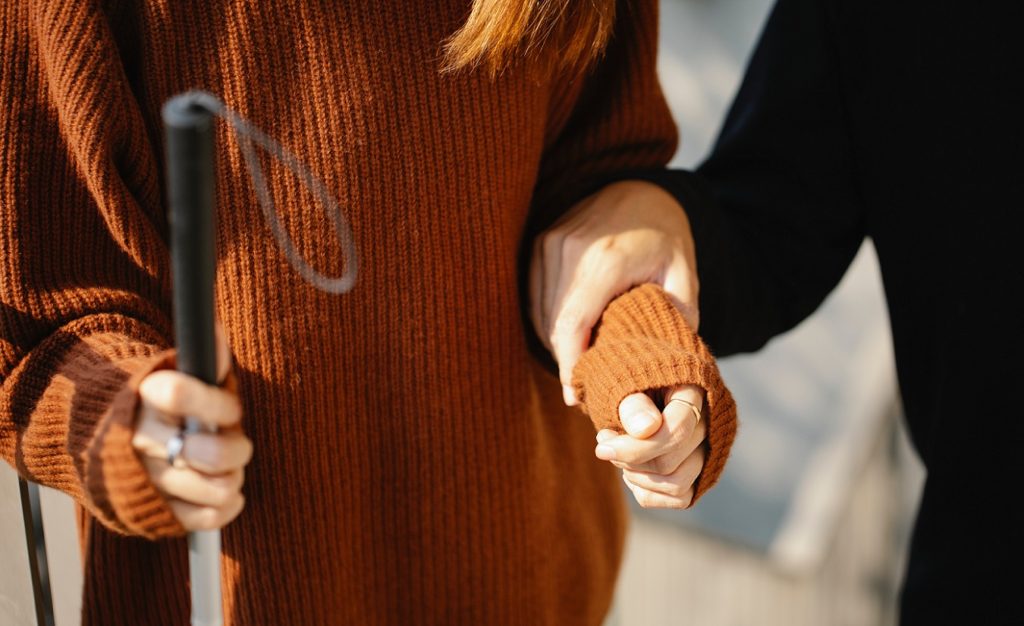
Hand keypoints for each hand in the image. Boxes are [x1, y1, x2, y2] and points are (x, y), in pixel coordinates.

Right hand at [131, 322, 250, 529]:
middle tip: (238, 444)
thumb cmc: (166, 404)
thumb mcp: (182, 372)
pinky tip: (227, 494)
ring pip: (214, 487)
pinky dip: (226, 507)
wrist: (115, 439)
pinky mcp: (155, 512)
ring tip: (229, 469)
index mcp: (147, 396)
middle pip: (210, 453)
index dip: (213, 403)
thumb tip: (216, 332)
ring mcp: (148, 478)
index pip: (178, 392)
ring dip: (233, 478)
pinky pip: (204, 517)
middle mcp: (142, 440)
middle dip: (236, 449)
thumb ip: (205, 357)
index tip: (225, 407)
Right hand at [529, 179, 697, 404]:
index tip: (574, 396)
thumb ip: (679, 312)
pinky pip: (535, 296)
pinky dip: (549, 321)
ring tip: (579, 366)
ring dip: (556, 343)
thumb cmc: (665, 234)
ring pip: (540, 313)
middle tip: (583, 388)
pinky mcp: (540, 244)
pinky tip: (570, 337)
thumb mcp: (683, 271)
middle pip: (552, 324)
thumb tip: (663, 354)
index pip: (571, 325)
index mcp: (605, 259)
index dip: (569, 365)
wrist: (640, 190)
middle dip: (565, 361)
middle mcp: (568, 249)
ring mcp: (549, 244)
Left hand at [595, 384, 705, 508]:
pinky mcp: (698, 472)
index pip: (677, 430)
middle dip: (628, 459)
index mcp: (695, 391)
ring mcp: (707, 450)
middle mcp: (709, 423)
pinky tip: (630, 471)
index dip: (636, 447)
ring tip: (617, 456)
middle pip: (671, 462)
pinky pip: (680, 498)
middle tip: (604, 443)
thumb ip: (633, 403)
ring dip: (637, 477)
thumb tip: (647, 429)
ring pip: (677, 485)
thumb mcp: (623, 381)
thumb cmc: (626, 379)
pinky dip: (648, 492)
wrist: (630, 385)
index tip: (601, 446)